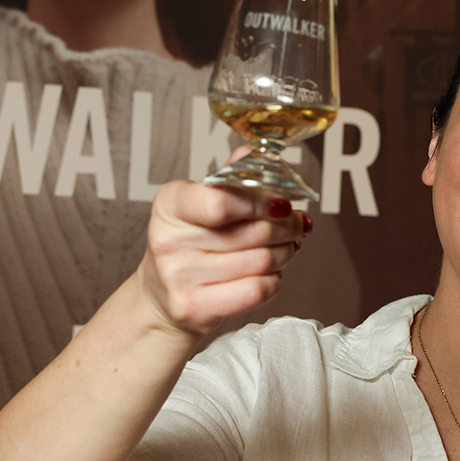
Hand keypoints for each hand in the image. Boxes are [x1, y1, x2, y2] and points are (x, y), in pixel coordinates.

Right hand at [140, 181, 310, 336]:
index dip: (260, 202)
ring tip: (287, 246)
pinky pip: (256, 290)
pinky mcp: (195, 307)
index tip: (282, 202)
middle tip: (297, 223)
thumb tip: (256, 153)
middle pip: (255, 232)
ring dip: (285, 252)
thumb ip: (230, 177)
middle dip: (287, 226)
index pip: (221, 202)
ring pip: (261, 261)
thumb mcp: (201, 202)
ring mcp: (179, 277)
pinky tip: (270, 272)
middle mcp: (169, 240)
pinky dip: (274, 280)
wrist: (162, 295)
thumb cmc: (190, 242)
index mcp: (171, 204)